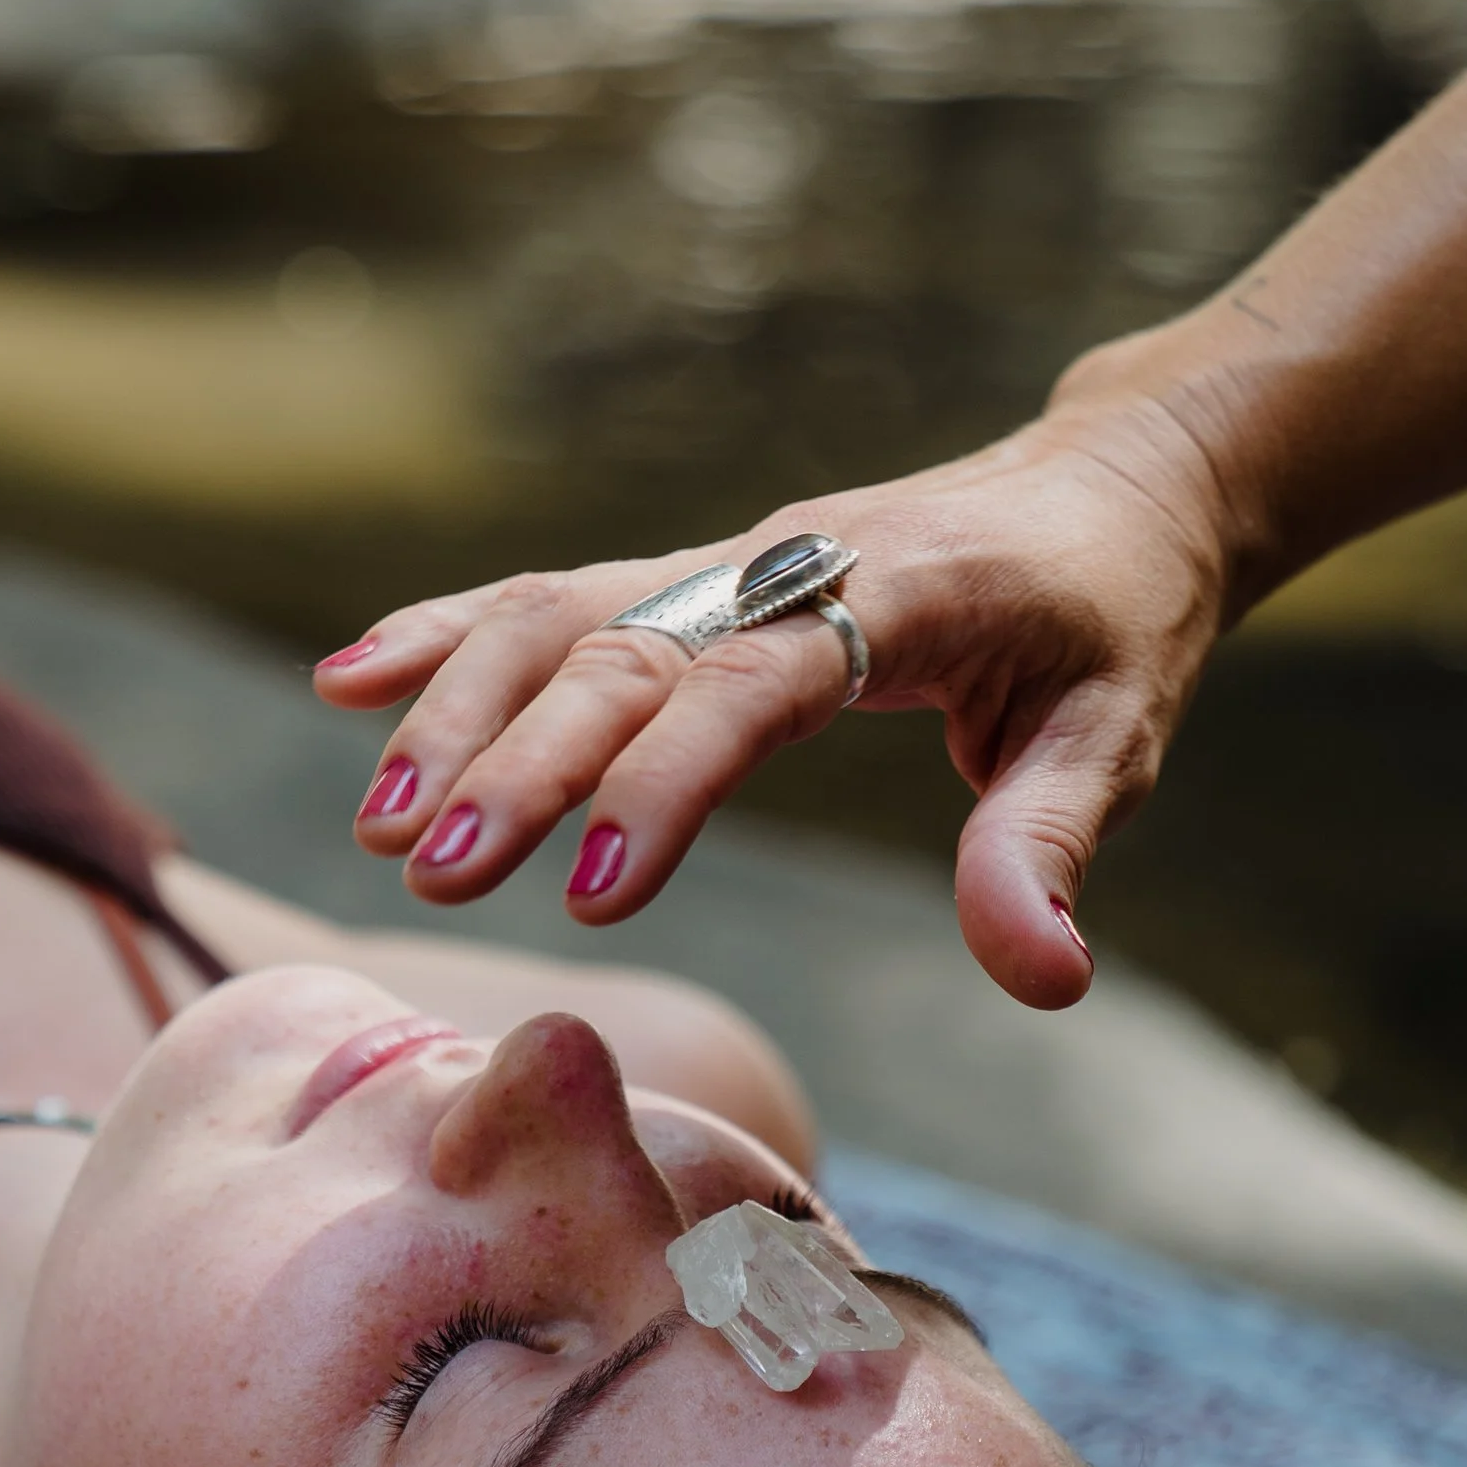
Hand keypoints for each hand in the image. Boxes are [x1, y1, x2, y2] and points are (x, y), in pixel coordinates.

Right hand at [314, 393, 1246, 1010]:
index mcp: (901, 598)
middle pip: (626, 645)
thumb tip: (1041, 979)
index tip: (596, 890)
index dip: (670, 779)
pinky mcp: (694, 576)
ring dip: (461, 708)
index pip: (758, 684)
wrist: (1109, 487)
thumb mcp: (1116, 737)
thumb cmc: (1114, 625)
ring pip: (562, 611)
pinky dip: (448, 635)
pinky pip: (553, 594)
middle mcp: (789, 561)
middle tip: (437, 870)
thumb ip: (1049, 851)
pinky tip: (350, 685)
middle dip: (522, 756)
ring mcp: (729, 560)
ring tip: (383, 824)